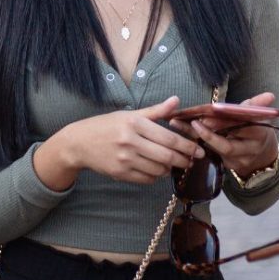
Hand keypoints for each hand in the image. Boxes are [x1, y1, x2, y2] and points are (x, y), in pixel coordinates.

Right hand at [45, 96, 204, 187]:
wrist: (79, 142)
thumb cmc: (107, 125)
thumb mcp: (130, 114)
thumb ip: (156, 111)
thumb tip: (177, 100)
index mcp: (134, 123)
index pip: (168, 138)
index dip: (187, 146)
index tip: (199, 149)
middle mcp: (130, 141)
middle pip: (166, 156)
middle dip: (183, 160)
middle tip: (192, 160)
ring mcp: (124, 159)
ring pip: (158, 170)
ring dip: (169, 169)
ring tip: (173, 164)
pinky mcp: (120, 173)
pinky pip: (146, 179)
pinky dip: (156, 176)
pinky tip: (157, 169)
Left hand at [172, 92, 278, 178]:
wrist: (260, 155)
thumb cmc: (255, 130)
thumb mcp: (258, 117)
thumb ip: (257, 106)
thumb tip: (270, 95)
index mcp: (259, 135)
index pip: (242, 128)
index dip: (226, 122)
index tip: (210, 113)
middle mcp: (249, 151)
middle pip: (227, 145)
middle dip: (209, 133)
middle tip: (193, 121)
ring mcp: (238, 162)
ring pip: (217, 151)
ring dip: (197, 137)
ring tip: (180, 125)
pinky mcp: (228, 166)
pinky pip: (212, 155)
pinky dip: (197, 143)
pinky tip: (183, 134)